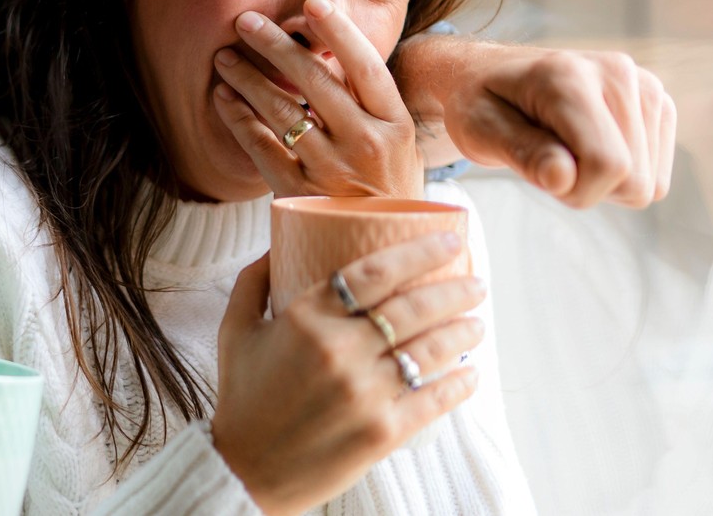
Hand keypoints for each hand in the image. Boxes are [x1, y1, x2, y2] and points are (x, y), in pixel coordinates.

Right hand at [211, 235, 483, 515]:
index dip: (419, 253)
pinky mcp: (382, 432)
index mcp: (305, 319)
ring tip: (477, 323)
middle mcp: (340, 351)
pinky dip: (459, 384)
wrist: (244, 470)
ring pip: (430, 350)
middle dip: (454, 291)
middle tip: (477, 283)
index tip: (448, 241)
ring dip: (462, 332)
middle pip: (413, 308)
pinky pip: (433, 400)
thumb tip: (273, 244)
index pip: (375, 273)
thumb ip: (252, 282)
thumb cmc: (241, 396)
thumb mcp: (235, 329)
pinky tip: (471, 373)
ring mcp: (364, 393)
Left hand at [212, 0, 423, 198]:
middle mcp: (366, 146)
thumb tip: (327, 48)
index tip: (312, 3)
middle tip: (246, 21)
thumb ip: (368, 101)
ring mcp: (331, 172)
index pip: (367, 67)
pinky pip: (260, 147)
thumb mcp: (397, 144)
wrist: (382, 252)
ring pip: (281, 112)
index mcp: (396, 126)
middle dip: (275, 45)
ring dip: (247, 79)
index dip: (339, 32)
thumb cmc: (386, 187)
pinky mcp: (299, 195)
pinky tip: (223, 98)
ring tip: (224, 58)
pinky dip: (238, 119)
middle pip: (316, 82)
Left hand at [395, 37, 676, 207]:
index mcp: (568, 76)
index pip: (607, 164)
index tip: (538, 175)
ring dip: (603, 182)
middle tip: (546, 158)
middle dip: (586, 187)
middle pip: (634, 181)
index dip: (574, 192)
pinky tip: (588, 147)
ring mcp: (645, 86)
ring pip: (650, 184)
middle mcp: (617, 73)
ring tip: (565, 149)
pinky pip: (657, 177)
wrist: (494, 75)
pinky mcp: (658, 104)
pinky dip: (621, 175)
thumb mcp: (479, 130)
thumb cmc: (481, 104)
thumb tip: (563, 179)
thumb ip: (522, 153)